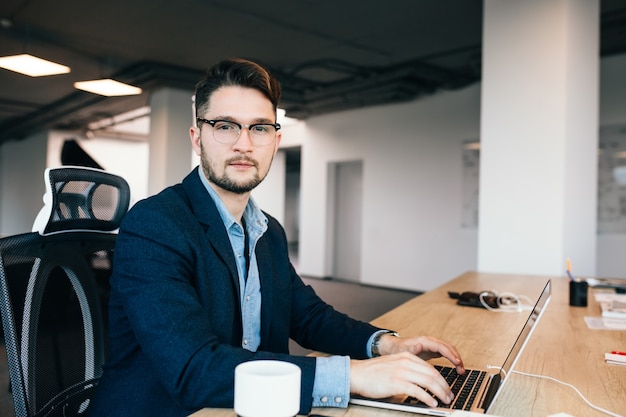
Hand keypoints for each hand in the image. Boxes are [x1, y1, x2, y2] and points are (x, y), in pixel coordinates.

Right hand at [349, 335, 464, 406]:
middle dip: (444, 387)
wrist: (357, 374)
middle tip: (449, 396)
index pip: (430, 368)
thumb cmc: (373, 373)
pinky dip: (428, 398)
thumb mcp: (393, 365)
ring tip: (444, 400)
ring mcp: (402, 372)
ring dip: (440, 393)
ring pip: (429, 382)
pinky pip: (418, 391)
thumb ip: (408, 369)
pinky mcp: (397, 383)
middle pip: (433, 374)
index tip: (446, 388)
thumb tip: (422, 382)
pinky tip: (432, 403)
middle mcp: (406, 362)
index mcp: (406, 357)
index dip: (441, 380)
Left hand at [379, 334, 464, 374]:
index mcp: (424, 341)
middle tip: (462, 370)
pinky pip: (446, 354)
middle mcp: (430, 342)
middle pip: (448, 347)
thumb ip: (411, 349)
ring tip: (461, 371)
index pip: (441, 346)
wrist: (393, 347)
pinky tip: (456, 368)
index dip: (450, 354)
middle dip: (456, 358)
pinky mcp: (433, 351)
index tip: (457, 362)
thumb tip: (419, 345)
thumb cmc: (398, 349)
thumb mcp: (403, 351)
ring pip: (449, 350)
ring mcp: (432, 346)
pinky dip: (453, 360)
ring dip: (456, 359)